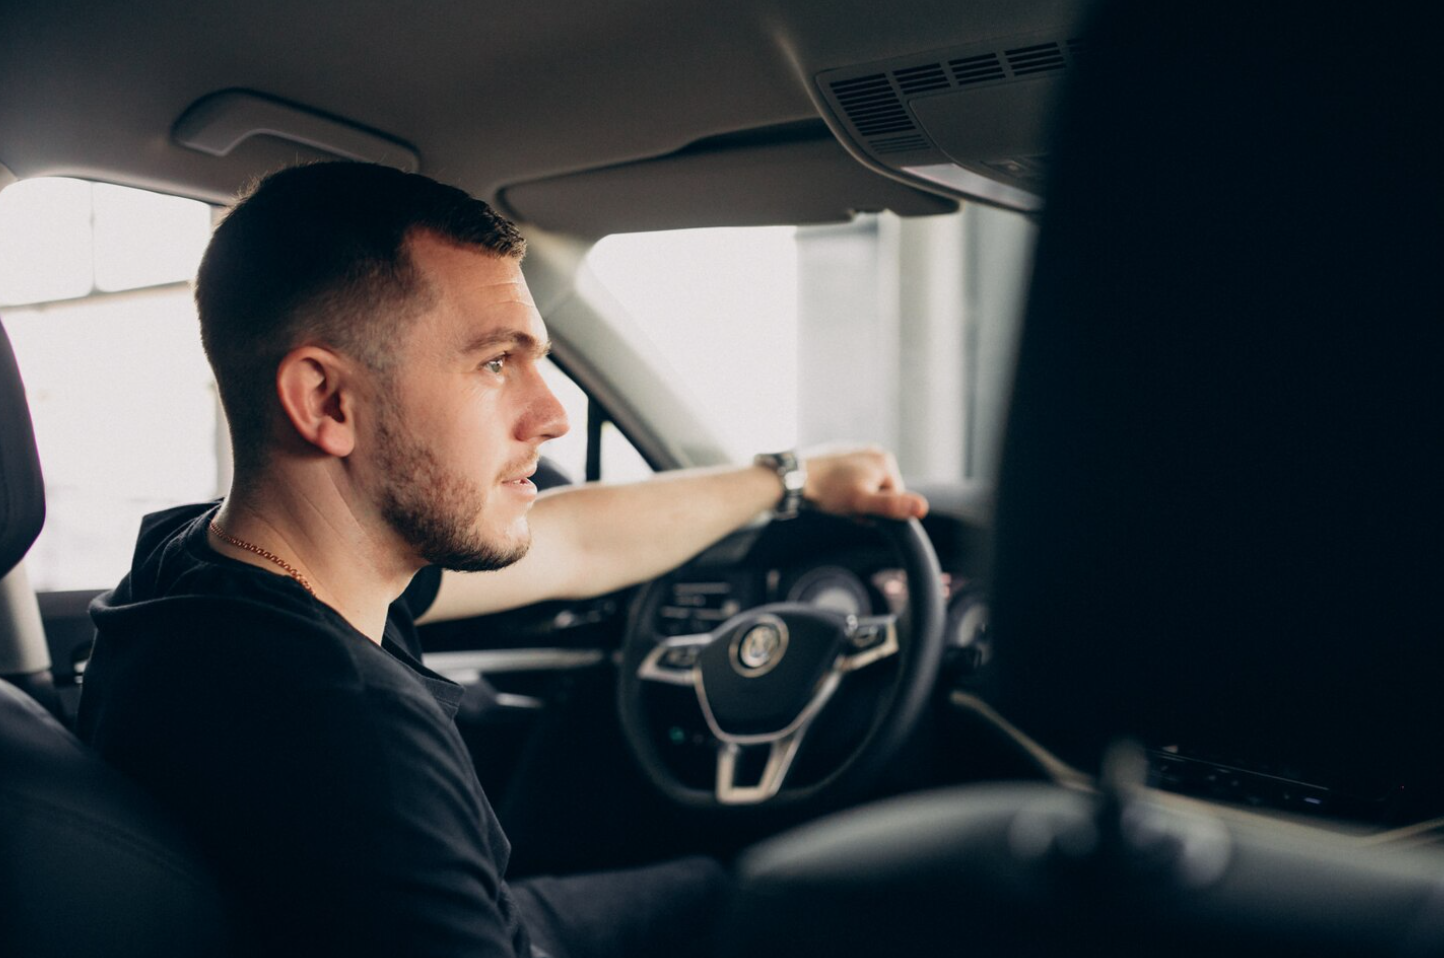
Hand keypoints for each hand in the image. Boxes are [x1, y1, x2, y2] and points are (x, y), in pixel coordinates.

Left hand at [800, 445, 928, 519]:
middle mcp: (875, 452)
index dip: (876, 511)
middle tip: (846, 506)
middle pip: (880, 492)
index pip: (894, 499)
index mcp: (886, 461)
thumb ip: (892, 506)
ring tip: (837, 498)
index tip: (858, 510)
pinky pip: (852, 480)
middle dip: (866, 503)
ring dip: (855, 498)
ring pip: (865, 487)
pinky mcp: (843, 456)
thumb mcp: (863, 503)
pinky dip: (844, 489)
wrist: (795, 478)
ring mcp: (858, 452)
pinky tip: (831, 490)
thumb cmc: (828, 491)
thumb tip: (922, 508)